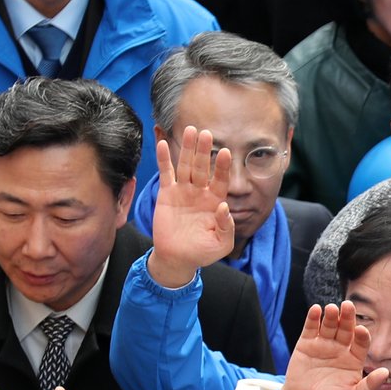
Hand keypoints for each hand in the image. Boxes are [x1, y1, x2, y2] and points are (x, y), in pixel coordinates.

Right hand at [146, 126, 233, 287]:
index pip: (221, 180)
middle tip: (207, 133)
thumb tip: (224, 206)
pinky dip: (164, 159)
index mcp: (215, 201)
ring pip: (186, 165)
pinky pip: (166, 173)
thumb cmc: (201, 252)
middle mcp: (200, 192)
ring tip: (190, 130)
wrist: (177, 259)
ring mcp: (183, 191)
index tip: (225, 153)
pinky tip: (163, 143)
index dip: (222, 167)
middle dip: (205, 151)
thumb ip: (227, 227)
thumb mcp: (221, 244)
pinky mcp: (167, 194)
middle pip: (203, 167)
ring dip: (188, 148)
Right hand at [273, 302, 388, 389]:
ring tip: (332, 309)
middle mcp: (341, 348)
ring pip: (330, 325)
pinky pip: (311, 328)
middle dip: (348, 318)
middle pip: (346, 329)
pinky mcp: (306, 343)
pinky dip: (313, 318)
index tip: (361, 330)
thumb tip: (386, 373)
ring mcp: (323, 344)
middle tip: (348, 306)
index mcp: (354, 358)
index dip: (362, 335)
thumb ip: (369, 387)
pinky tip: (315, 310)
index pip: (361, 342)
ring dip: (331, 316)